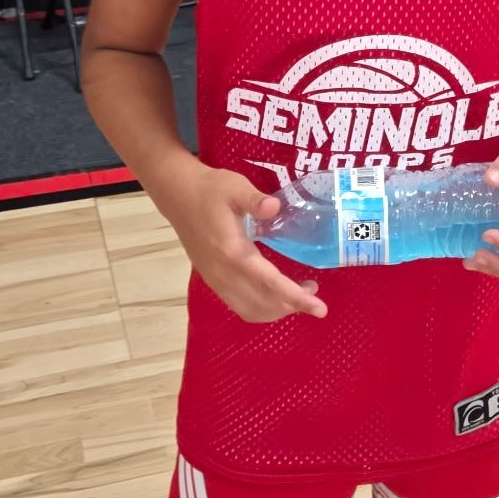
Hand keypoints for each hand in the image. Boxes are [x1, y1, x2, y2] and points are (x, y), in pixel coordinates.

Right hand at [167, 165, 326, 323]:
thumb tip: (275, 208)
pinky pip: (239, 306)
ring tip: (298, 295)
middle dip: (292, 305)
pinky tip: (274, 294)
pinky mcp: (212, 280)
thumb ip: (255, 200)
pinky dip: (261, 308)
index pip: (269, 282)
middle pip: (263, 303)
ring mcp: (215, 280)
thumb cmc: (210, 189)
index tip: (320, 308)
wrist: (178, 195)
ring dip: (277, 310)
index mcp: (232, 252)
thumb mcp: (235, 187)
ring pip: (250, 310)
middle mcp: (223, 273)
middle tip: (313, 290)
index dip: (296, 297)